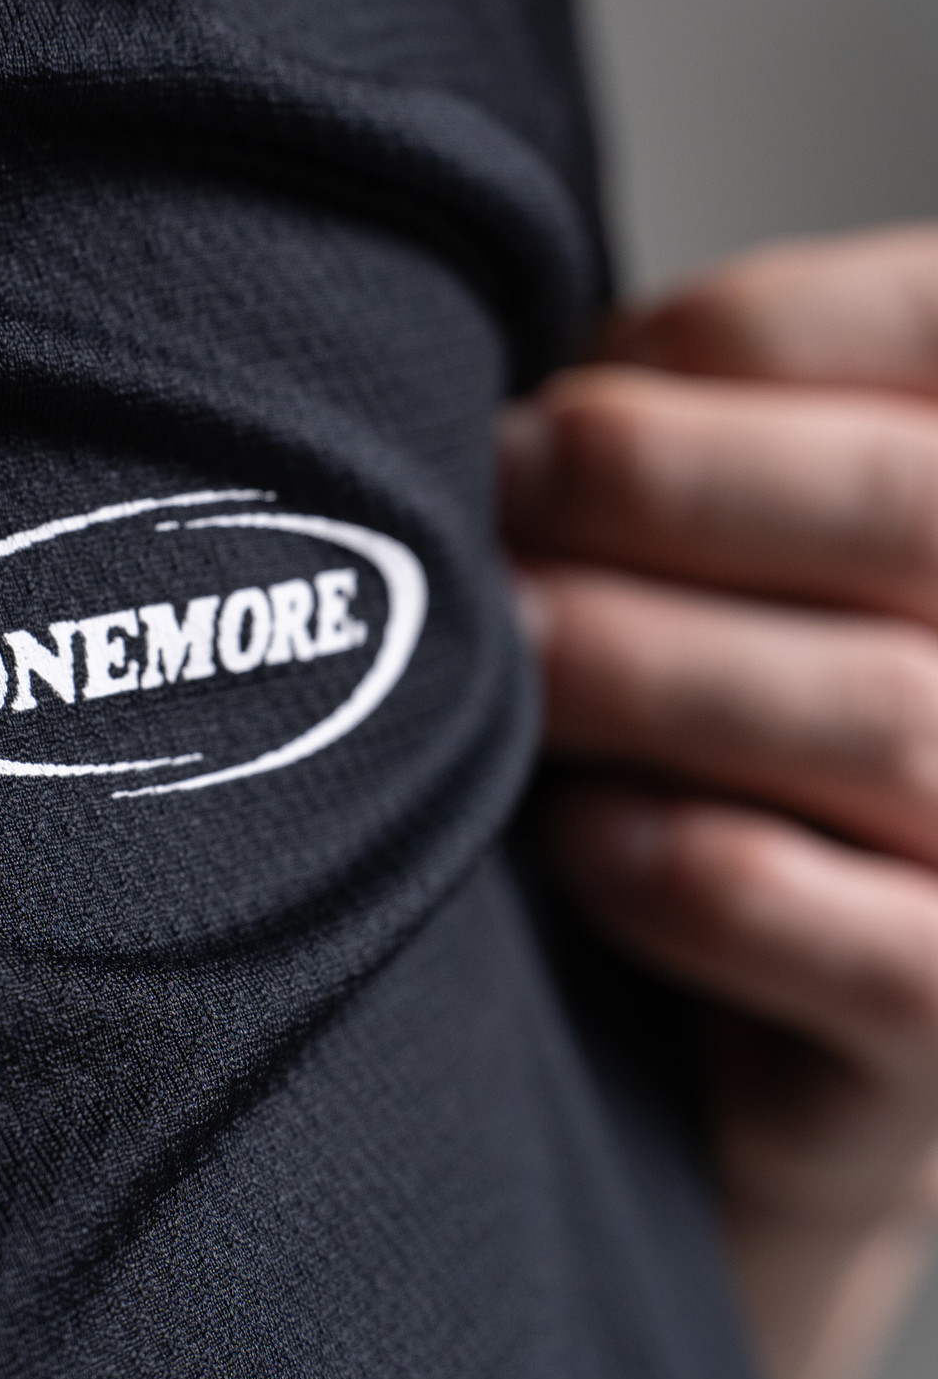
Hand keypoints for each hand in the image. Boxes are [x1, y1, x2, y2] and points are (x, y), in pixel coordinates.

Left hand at [500, 223, 937, 1378]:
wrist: (753, 1048)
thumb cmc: (725, 746)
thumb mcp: (728, 565)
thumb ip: (690, 455)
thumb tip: (528, 422)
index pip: (932, 330)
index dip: (717, 344)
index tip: (556, 395)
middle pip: (916, 506)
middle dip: (646, 483)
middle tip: (485, 509)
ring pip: (893, 721)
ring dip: (642, 671)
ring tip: (505, 658)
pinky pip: (879, 956)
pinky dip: (699, 877)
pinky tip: (580, 841)